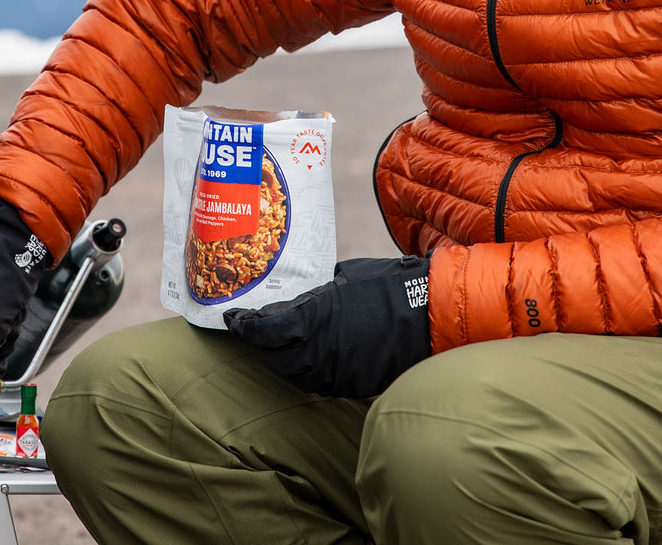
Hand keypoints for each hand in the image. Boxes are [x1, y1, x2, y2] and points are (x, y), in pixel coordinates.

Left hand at [224, 255, 431, 398]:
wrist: (430, 316)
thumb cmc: (388, 286)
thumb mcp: (346, 276)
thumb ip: (319, 290)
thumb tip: (309, 293)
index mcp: (310, 319)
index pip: (262, 331)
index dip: (242, 326)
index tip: (231, 318)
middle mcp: (317, 352)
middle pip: (273, 357)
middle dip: (262, 344)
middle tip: (258, 328)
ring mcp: (336, 372)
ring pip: (295, 374)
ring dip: (284, 359)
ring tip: (282, 341)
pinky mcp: (353, 385)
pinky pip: (321, 381)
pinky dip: (311, 369)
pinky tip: (314, 353)